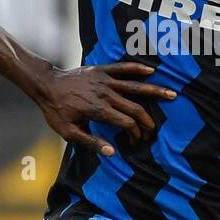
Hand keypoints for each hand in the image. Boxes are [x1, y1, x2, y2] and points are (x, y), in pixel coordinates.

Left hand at [33, 62, 176, 156]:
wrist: (46, 85)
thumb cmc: (56, 111)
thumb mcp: (69, 132)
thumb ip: (91, 142)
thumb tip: (112, 152)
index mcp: (99, 110)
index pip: (126, 123)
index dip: (135, 134)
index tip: (136, 142)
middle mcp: (105, 94)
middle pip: (135, 107)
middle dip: (148, 120)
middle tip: (155, 130)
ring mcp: (105, 80)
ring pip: (135, 86)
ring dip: (155, 91)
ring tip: (172, 94)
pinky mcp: (102, 70)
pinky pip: (123, 68)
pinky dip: (137, 69)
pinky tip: (151, 71)